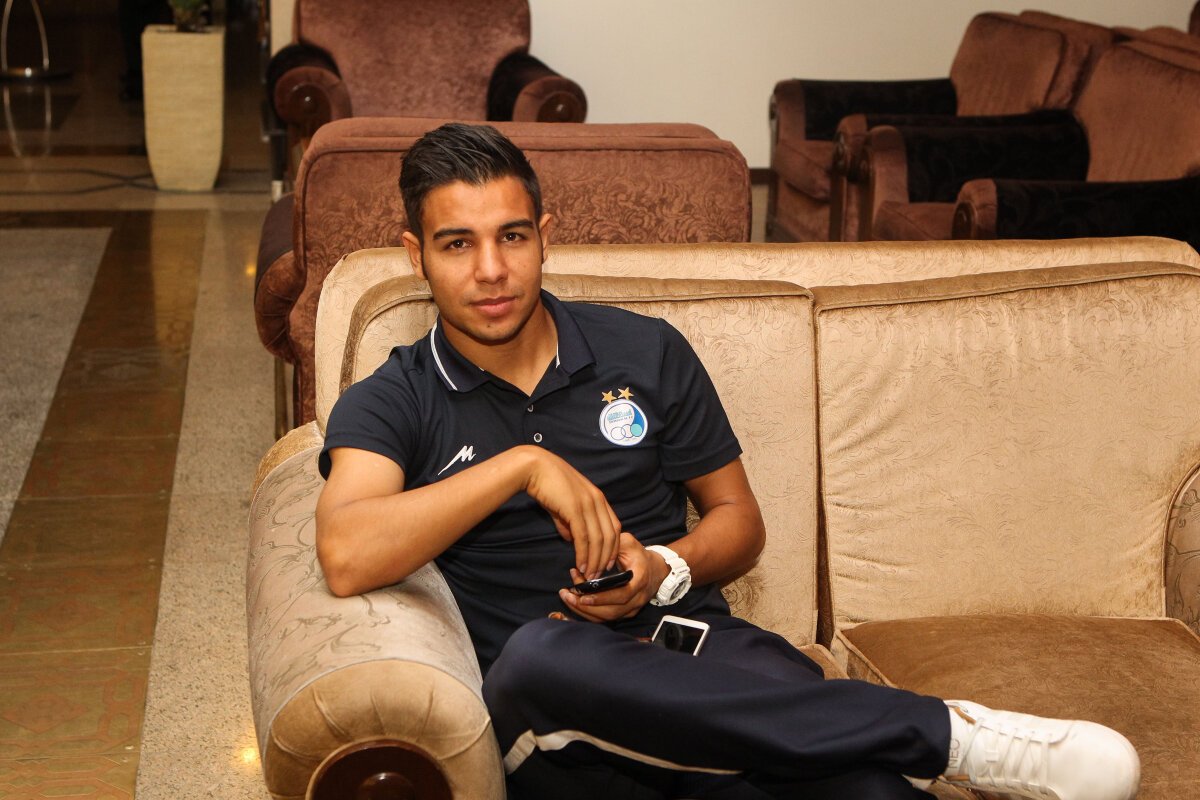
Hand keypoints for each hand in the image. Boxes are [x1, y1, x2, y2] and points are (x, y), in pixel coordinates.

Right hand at [523, 448, 620, 578]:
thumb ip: (569, 523)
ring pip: (598, 540)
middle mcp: (598, 501)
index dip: (613, 547)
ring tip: (590, 576)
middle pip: (610, 536)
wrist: (535, 468)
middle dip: (606, 559)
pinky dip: (584, 554)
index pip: (614, 527)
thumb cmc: (548, 484)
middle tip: (599, 576)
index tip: (608, 563)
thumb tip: (572, 540)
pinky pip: (584, 538)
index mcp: (598, 498)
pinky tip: (581, 565)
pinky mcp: (575, 509)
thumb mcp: (563, 505)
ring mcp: (588, 504)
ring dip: (595, 561)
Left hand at [558, 533, 669, 621]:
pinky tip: (575, 603)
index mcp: (639, 580)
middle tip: (567, 596)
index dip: (602, 597)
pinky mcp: (625, 613)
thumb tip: (592, 547)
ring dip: (585, 611)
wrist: (656, 570)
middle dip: (587, 607)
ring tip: (567, 598)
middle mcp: (637, 598)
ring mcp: (632, 608)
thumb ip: (612, 544)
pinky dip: (589, 613)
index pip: (622, 595)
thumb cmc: (639, 555)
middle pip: (611, 611)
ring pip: (607, 617)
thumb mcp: (628, 543)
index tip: (583, 595)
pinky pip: (606, 618)